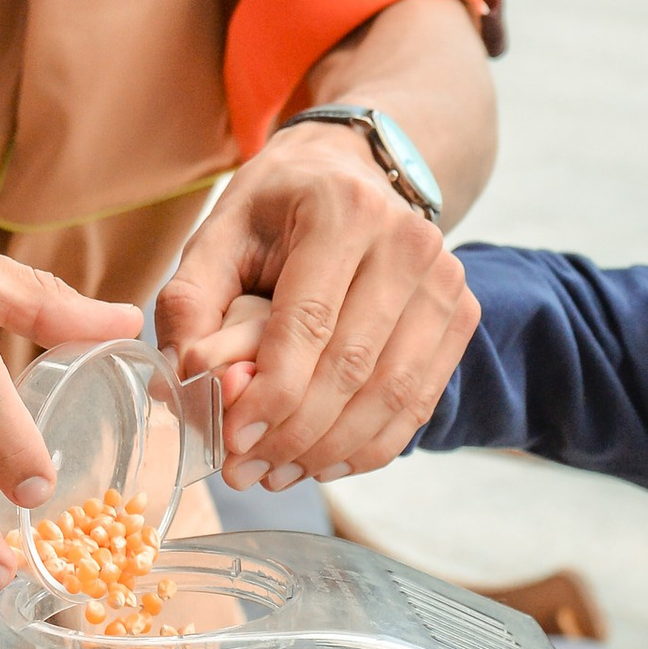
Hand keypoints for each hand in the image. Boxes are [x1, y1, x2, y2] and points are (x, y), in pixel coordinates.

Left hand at [158, 133, 478, 486]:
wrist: (350, 173)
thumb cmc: (276, 211)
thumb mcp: (218, 236)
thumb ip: (191, 305)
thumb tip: (187, 383)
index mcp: (343, 210)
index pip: (309, 323)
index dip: (271, 393)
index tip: (232, 442)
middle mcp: (407, 240)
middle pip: (352, 367)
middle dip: (294, 435)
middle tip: (244, 473)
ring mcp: (444, 279)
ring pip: (392, 394)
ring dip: (331, 451)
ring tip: (277, 475)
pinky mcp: (460, 314)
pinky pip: (419, 401)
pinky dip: (371, 445)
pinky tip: (325, 463)